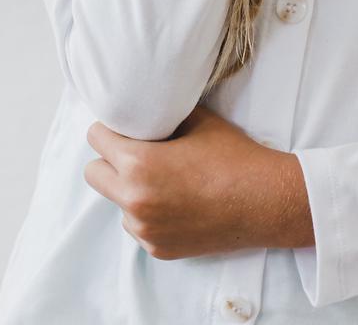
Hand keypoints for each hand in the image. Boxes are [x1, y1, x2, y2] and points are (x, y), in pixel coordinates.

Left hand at [84, 104, 308, 258]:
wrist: (263, 201)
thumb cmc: (232, 156)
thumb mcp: (198, 121)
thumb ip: (164, 116)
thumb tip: (146, 109)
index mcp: (138, 164)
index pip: (95, 138)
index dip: (110, 129)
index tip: (125, 128)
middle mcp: (134, 200)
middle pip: (93, 174)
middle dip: (110, 160)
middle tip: (137, 152)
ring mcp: (144, 229)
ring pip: (117, 202)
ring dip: (131, 190)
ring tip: (166, 181)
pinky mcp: (157, 249)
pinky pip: (139, 225)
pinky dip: (150, 213)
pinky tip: (179, 203)